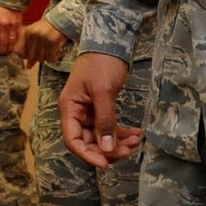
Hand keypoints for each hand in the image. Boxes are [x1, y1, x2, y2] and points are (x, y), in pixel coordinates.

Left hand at [0, 3, 23, 54]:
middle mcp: (3, 26)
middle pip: (3, 44)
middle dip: (0, 51)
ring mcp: (12, 25)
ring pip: (12, 42)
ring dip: (9, 49)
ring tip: (6, 51)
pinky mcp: (19, 24)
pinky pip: (18, 37)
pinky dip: (16, 42)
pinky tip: (13, 45)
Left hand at [17, 19, 66, 67]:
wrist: (61, 20)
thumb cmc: (46, 29)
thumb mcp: (35, 36)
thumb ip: (31, 50)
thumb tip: (28, 66)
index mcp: (26, 33)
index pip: (18, 51)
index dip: (23, 56)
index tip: (29, 56)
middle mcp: (33, 36)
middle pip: (31, 57)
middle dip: (37, 57)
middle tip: (43, 52)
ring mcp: (42, 39)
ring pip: (41, 58)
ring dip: (46, 57)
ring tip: (50, 51)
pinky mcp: (52, 42)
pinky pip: (50, 58)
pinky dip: (53, 57)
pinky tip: (56, 51)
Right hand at [58, 53, 141, 167]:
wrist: (111, 42)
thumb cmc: (102, 62)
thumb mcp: (103, 91)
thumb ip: (104, 121)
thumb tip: (107, 148)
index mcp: (70, 108)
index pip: (73, 140)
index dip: (88, 155)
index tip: (106, 164)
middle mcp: (77, 112)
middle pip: (88, 142)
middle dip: (108, 149)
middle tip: (128, 150)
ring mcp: (89, 111)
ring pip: (101, 136)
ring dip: (117, 142)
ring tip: (136, 141)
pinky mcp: (102, 108)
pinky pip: (110, 127)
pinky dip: (121, 132)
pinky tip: (136, 133)